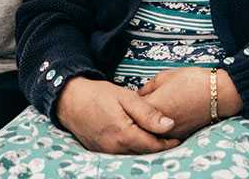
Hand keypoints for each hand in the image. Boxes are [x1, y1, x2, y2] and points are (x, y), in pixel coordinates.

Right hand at [55, 77, 180, 153]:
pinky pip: (120, 152)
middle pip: (143, 152)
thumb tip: (170, 125)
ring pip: (132, 153)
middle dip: (158, 146)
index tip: (178, 138)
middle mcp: (114, 148)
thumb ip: (148, 113)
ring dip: (145, 147)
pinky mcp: (99, 150)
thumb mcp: (126, 97)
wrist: (69, 99)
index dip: (167, 144)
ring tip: (156, 137)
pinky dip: (131, 147)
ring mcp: (105, 151)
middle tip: (171, 138)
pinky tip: (136, 137)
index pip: (152, 146)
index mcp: (124, 134)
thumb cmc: (99, 95)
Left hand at [138, 67, 241, 138]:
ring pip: (151, 132)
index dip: (129, 104)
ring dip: (149, 124)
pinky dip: (161, 128)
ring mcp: (170, 132)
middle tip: (141, 105)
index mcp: (153, 107)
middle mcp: (158, 124)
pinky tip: (167, 117)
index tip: (129, 99)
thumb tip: (139, 94)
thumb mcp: (165, 76)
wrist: (218, 93)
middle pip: (139, 124)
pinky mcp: (180, 135)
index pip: (130, 110)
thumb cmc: (193, 81)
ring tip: (155, 111)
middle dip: (137, 116)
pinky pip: (164, 134)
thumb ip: (148, 87)